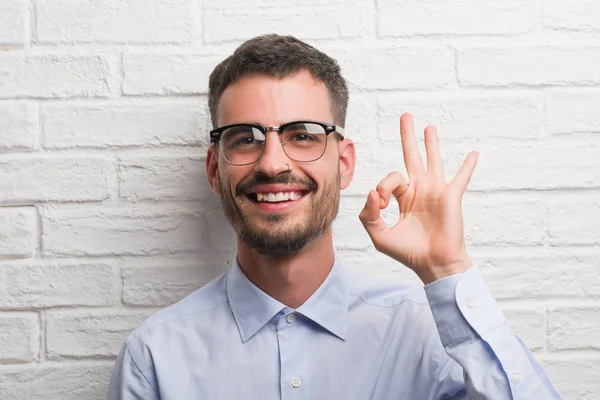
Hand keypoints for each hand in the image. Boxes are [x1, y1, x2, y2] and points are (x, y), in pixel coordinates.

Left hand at [359, 113, 478, 284]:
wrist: (433, 264)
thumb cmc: (407, 252)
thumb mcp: (379, 235)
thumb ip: (369, 214)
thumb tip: (373, 192)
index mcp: (403, 198)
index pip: (389, 180)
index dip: (382, 188)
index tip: (381, 204)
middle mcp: (419, 191)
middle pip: (412, 157)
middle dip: (407, 137)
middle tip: (405, 116)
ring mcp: (436, 192)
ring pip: (433, 160)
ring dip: (432, 143)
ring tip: (429, 126)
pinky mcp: (451, 196)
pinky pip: (461, 177)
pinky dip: (468, 166)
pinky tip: (473, 154)